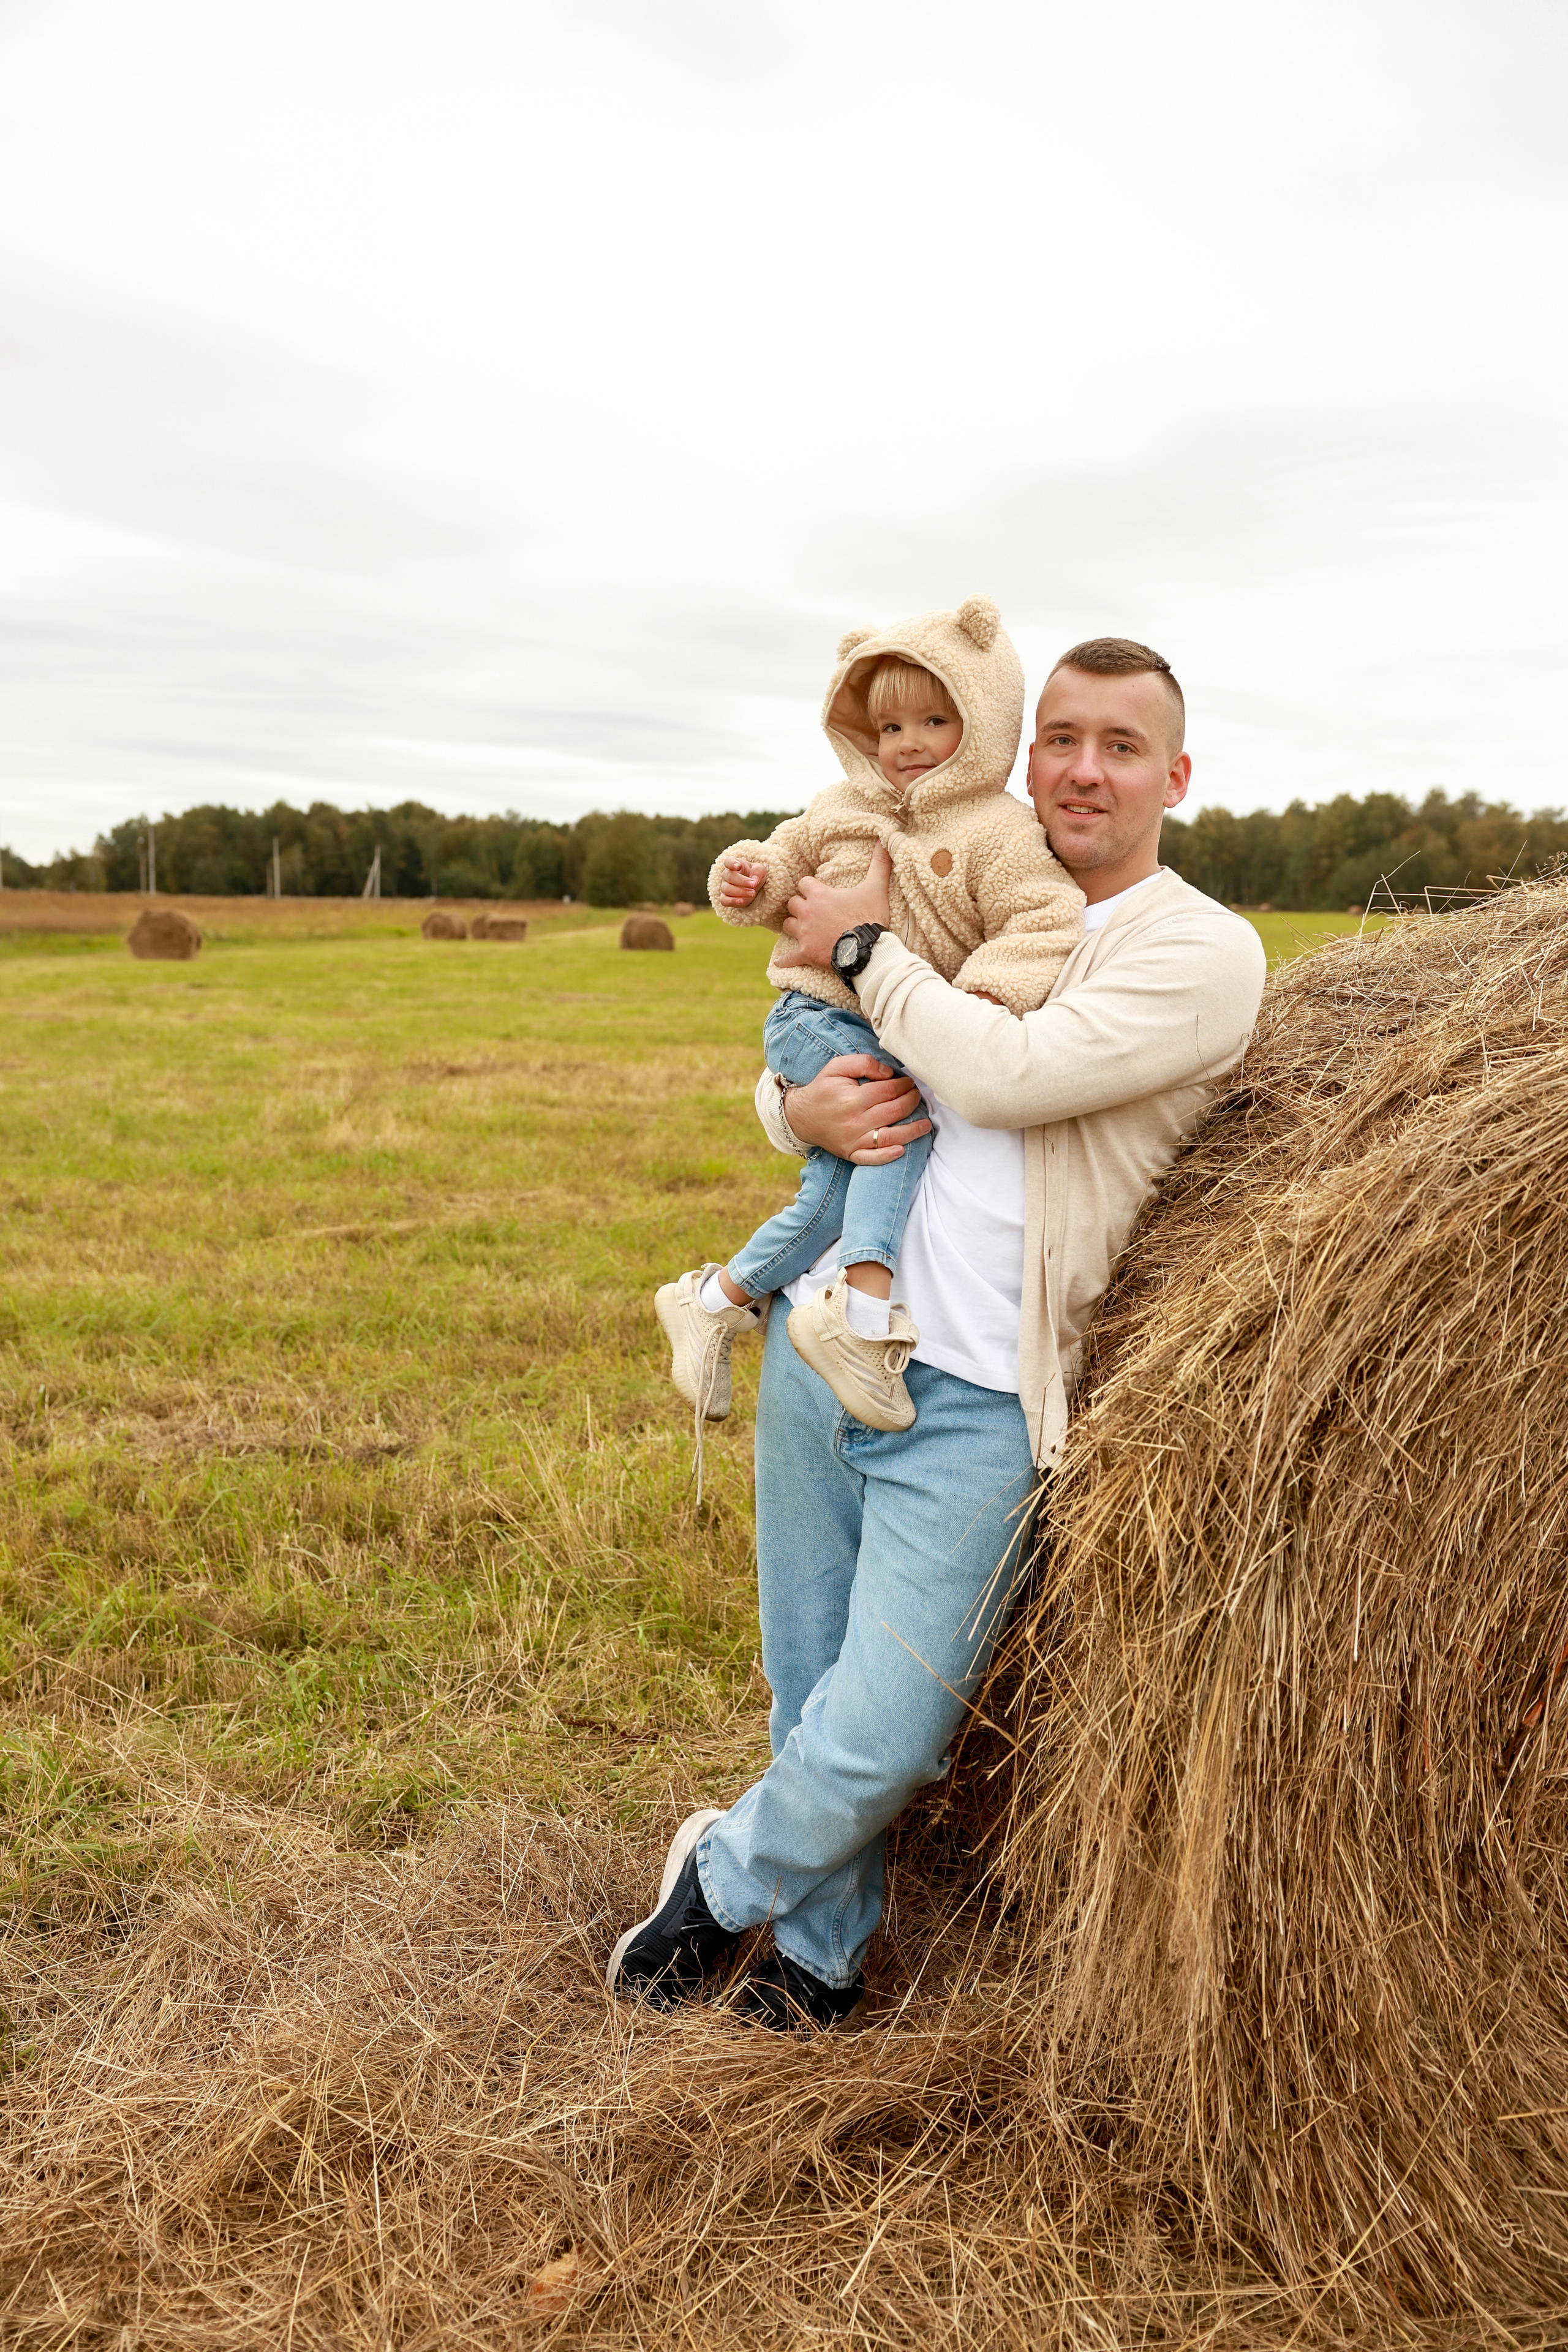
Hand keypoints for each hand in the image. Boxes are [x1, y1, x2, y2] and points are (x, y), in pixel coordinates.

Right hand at [719, 857, 765, 906]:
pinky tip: (741, 901)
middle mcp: (727, 874)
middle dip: (742, 881)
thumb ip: (757, 872)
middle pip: (729, 876)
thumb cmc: (754, 875)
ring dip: (740, 892)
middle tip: (754, 884)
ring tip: (752, 893)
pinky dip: (732, 901)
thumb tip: (754, 880)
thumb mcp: (760, 870)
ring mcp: (724, 886)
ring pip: (727, 889)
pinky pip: (724, 900)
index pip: (729, 861)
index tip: (738, 866)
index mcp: (734, 864)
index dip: (732, 863)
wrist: (753, 887)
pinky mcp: (725, 898)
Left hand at [778, 842, 892, 969]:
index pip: (803, 883)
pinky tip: (781, 962)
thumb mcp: (876, 888)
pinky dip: (786, 959)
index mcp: (820, 895)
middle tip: (809, 910)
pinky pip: (789, 957)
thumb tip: (885, 840)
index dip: (809, 887)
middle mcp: (807, 912)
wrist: (869, 950)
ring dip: (794, 926)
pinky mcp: (806, 953)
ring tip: (801, 929)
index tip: (816, 891)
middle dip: (799, 905)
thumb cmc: (870, 918)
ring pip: (787, 925)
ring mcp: (805, 933)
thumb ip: (878, 864)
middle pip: (792, 903)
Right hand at [783, 1052, 930, 1164]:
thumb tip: (889, 1073)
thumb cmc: (822, 1089)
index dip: (904, 1085)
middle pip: (894, 1111)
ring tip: (926, 1124)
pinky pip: (871, 1158)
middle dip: (911, 1102)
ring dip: (912, 1131)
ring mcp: (853, 1140)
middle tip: (917, 1096)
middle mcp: (855, 1121)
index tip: (909, 1082)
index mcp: (852, 1098)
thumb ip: (864, 1064)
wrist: (800, 1116)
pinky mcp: (850, 1153)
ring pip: (889, 1137)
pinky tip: (902, 1150)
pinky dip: (887, 1156)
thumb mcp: (837, 1067)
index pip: (888, 1091)